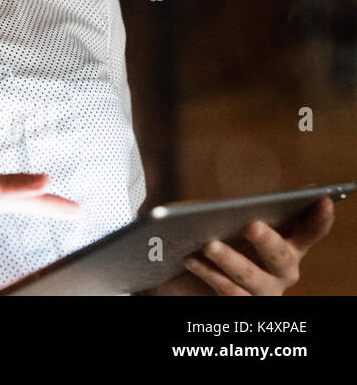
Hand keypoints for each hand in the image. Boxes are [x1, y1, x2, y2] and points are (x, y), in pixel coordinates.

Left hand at [148, 197, 334, 294]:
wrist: (181, 276)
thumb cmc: (204, 238)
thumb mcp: (208, 219)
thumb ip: (214, 210)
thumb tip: (201, 208)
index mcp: (284, 243)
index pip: (309, 230)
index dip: (318, 217)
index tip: (323, 200)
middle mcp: (282, 270)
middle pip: (281, 257)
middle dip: (268, 241)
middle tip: (252, 225)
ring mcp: (264, 291)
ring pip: (253, 278)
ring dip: (231, 260)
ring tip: (209, 245)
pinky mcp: (243, 304)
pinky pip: (231, 293)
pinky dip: (211, 275)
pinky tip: (192, 260)